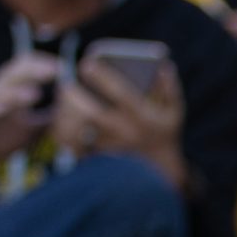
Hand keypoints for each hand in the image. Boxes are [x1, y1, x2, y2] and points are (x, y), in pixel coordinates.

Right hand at [0, 51, 59, 191]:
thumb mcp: (31, 128)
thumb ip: (49, 118)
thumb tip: (76, 115)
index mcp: (11, 89)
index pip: (26, 66)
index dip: (45, 63)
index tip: (67, 66)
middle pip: (13, 71)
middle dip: (36, 69)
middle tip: (58, 69)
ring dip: (17, 91)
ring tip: (36, 93)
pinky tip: (7, 110)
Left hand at [54, 56, 188, 190]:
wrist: (158, 172)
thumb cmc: (163, 135)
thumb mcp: (173, 112)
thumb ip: (169, 88)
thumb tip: (164, 65)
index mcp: (141, 116)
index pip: (120, 93)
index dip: (103, 77)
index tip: (86, 64)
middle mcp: (123, 132)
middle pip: (90, 112)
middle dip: (74, 95)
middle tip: (66, 84)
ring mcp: (106, 146)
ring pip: (76, 128)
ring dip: (65, 112)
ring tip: (64, 100)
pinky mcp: (94, 157)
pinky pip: (71, 142)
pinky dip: (63, 129)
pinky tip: (63, 119)